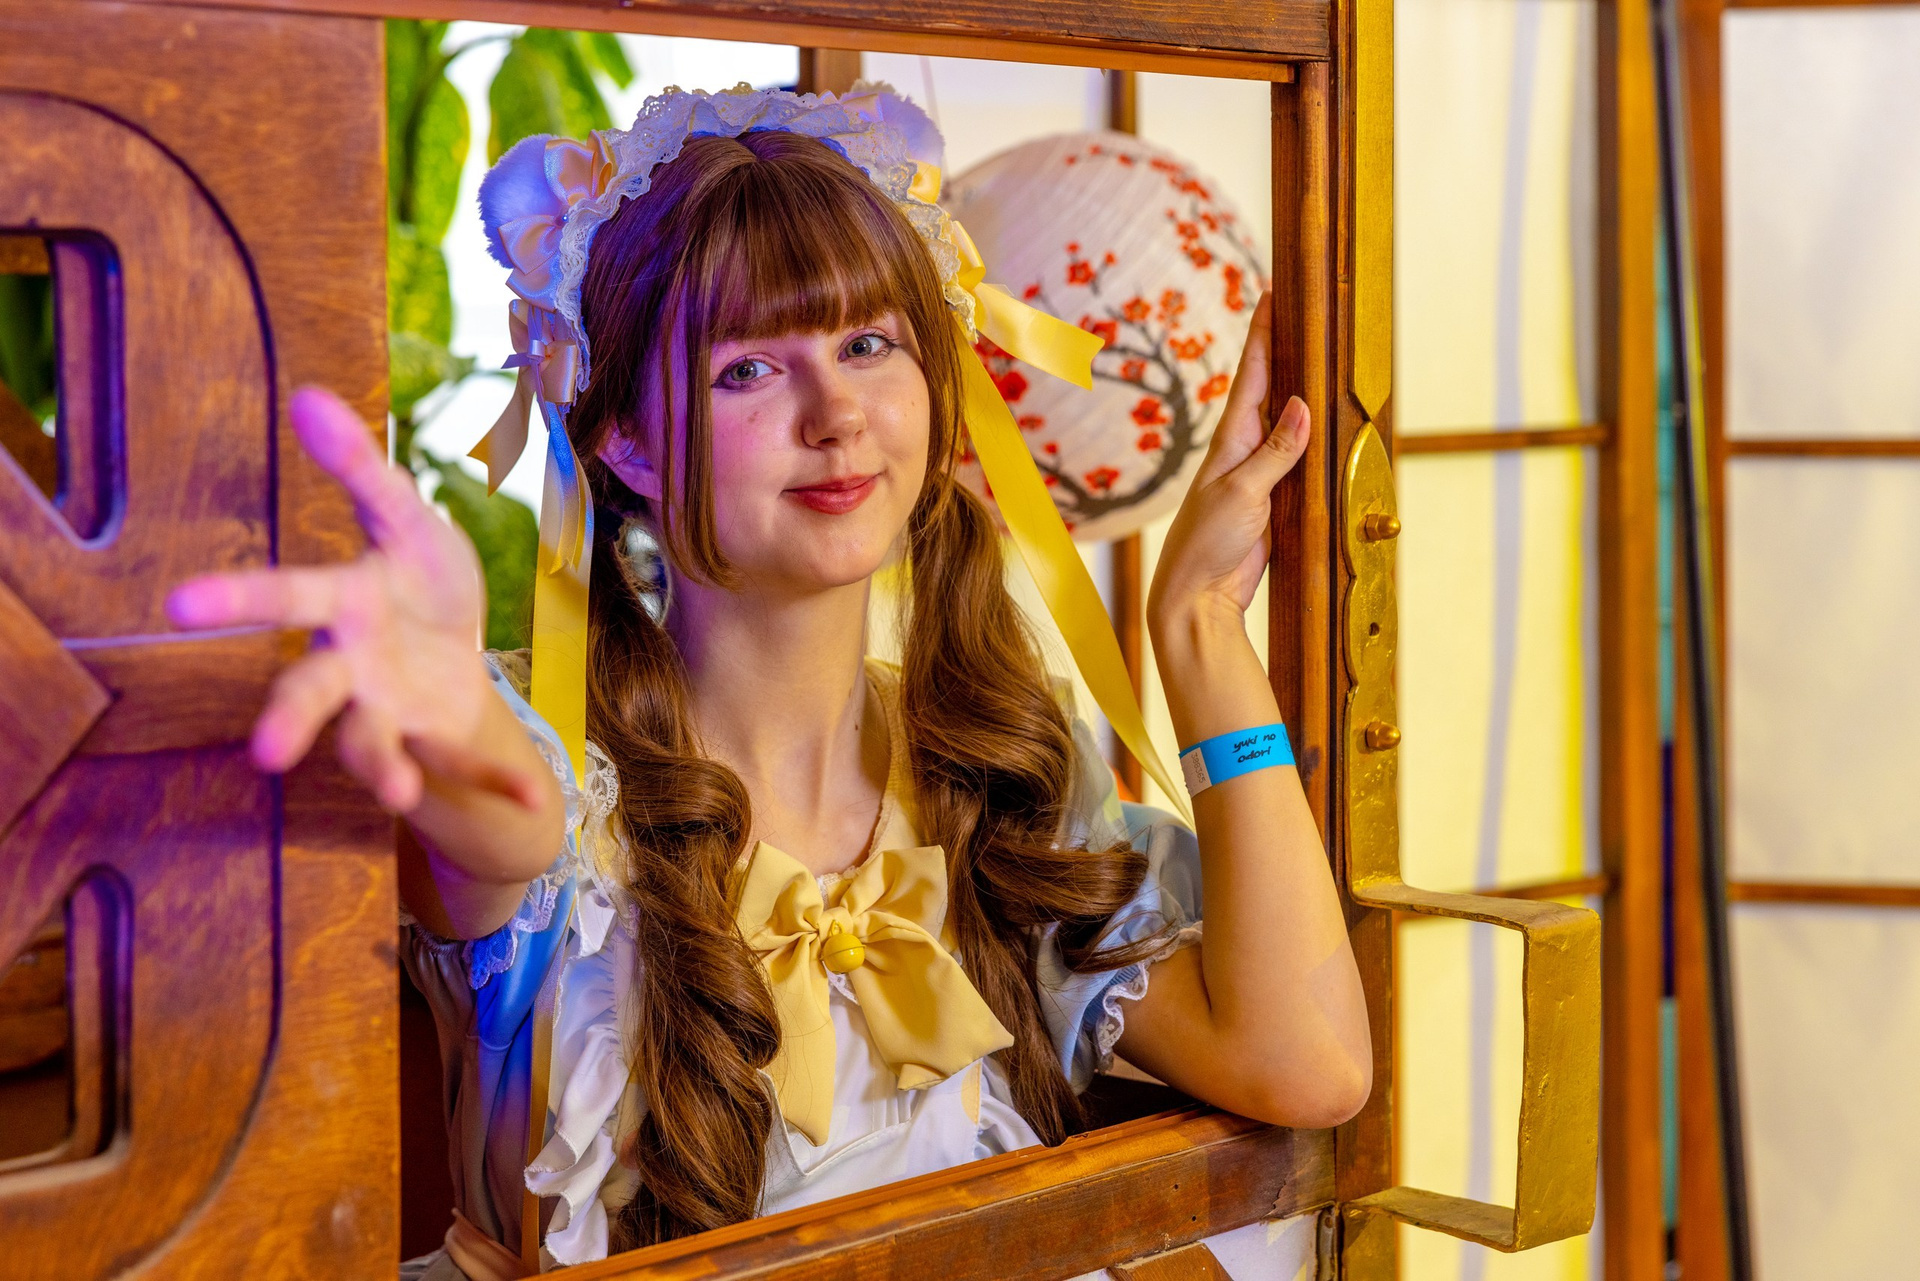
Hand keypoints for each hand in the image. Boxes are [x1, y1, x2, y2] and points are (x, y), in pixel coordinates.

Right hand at [166, 387, 532, 813]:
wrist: (453, 658)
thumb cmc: (417, 581)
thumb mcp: (407, 518)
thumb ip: (361, 468)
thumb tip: (307, 394)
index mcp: (344, 602)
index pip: (288, 593)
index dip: (236, 598)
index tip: (178, 606)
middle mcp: (351, 666)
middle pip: (311, 690)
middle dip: (289, 719)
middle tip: (265, 754)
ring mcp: (389, 710)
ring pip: (370, 743)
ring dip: (383, 768)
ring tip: (398, 790)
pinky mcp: (434, 741)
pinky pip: (463, 763)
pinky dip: (496, 780)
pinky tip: (530, 795)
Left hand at [1147, 292, 1309, 633]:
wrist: (1197, 595)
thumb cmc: (1207, 543)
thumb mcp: (1242, 493)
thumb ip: (1275, 452)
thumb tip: (1303, 404)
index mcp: (1231, 440)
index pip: (1252, 375)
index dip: (1262, 334)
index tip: (1271, 293)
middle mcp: (1244, 450)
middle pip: (1271, 389)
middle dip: (1285, 349)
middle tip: (1301, 309)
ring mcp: (1259, 473)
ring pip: (1286, 422)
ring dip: (1300, 388)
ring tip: (1317, 353)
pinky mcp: (1272, 500)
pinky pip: (1296, 459)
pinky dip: (1310, 436)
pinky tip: (1321, 423)